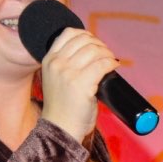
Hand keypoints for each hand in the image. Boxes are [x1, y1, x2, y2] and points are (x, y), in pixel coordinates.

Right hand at [37, 25, 119, 142]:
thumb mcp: (55, 78)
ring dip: (107, 53)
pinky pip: (102, 65)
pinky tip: (114, 66)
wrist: (61, 128)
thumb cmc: (61, 106)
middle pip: (84, 41)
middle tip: (106, 54)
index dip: (85, 34)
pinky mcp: (82, 84)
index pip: (67, 33)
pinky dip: (111, 62)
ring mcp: (69, 73)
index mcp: (49, 59)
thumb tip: (90, 54)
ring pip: (94, 51)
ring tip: (111, 60)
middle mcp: (57, 63)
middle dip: (99, 44)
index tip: (94, 43)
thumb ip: (64, 65)